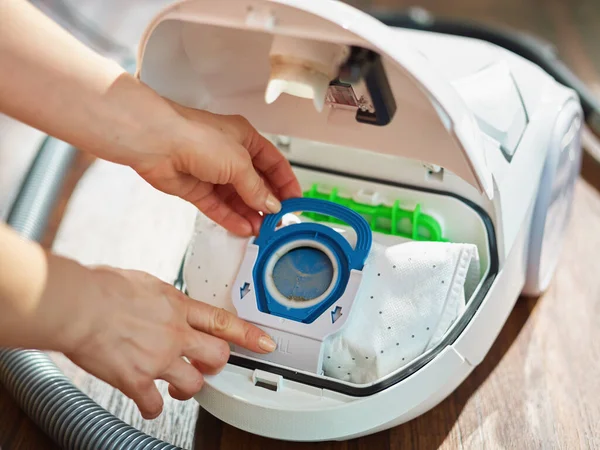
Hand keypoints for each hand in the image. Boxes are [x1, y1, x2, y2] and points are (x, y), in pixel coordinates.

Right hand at [40, 257, 275, 419]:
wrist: (77, 305)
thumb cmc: (102, 288)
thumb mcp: (145, 283)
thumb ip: (162, 298)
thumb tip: (163, 302)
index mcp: (177, 306)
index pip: (224, 321)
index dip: (249, 335)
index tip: (265, 343)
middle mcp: (174, 333)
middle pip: (218, 356)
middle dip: (217, 364)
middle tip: (208, 364)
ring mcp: (159, 358)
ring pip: (194, 384)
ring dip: (188, 388)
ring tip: (176, 385)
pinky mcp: (137, 379)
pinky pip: (154, 405)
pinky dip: (152, 407)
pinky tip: (147, 400)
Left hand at [130, 103, 301, 235]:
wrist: (156, 142)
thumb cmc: (195, 137)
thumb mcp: (239, 163)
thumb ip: (256, 188)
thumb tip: (271, 205)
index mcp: (245, 138)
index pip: (273, 163)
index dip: (286, 182)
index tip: (295, 202)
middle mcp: (229, 154)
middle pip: (255, 183)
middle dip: (267, 203)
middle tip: (279, 222)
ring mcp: (211, 172)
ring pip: (236, 199)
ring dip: (250, 214)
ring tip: (263, 231)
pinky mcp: (195, 189)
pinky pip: (218, 207)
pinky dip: (231, 218)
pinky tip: (243, 229)